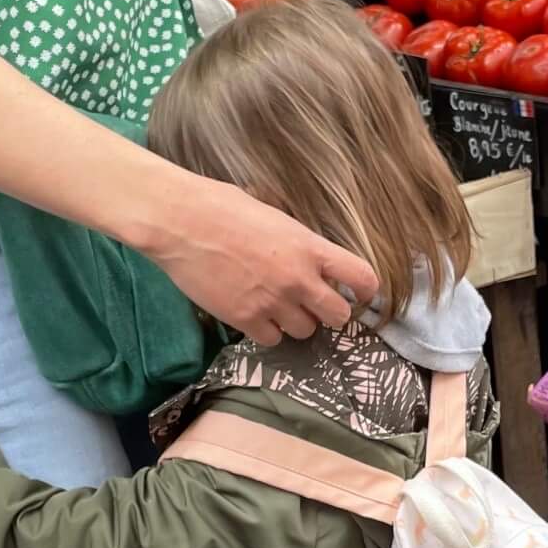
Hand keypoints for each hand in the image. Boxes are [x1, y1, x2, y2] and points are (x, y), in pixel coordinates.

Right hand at [149, 172, 378, 345]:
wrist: (181, 222)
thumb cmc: (223, 207)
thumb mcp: (275, 216)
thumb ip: (299, 243)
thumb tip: (311, 257)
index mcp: (310, 247)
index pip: (361, 277)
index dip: (367, 291)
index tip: (360, 294)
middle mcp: (299, 279)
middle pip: (338, 316)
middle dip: (329, 312)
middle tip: (314, 304)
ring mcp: (273, 302)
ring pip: (305, 332)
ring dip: (296, 322)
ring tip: (276, 305)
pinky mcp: (245, 319)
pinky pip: (272, 340)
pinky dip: (267, 331)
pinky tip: (254, 313)